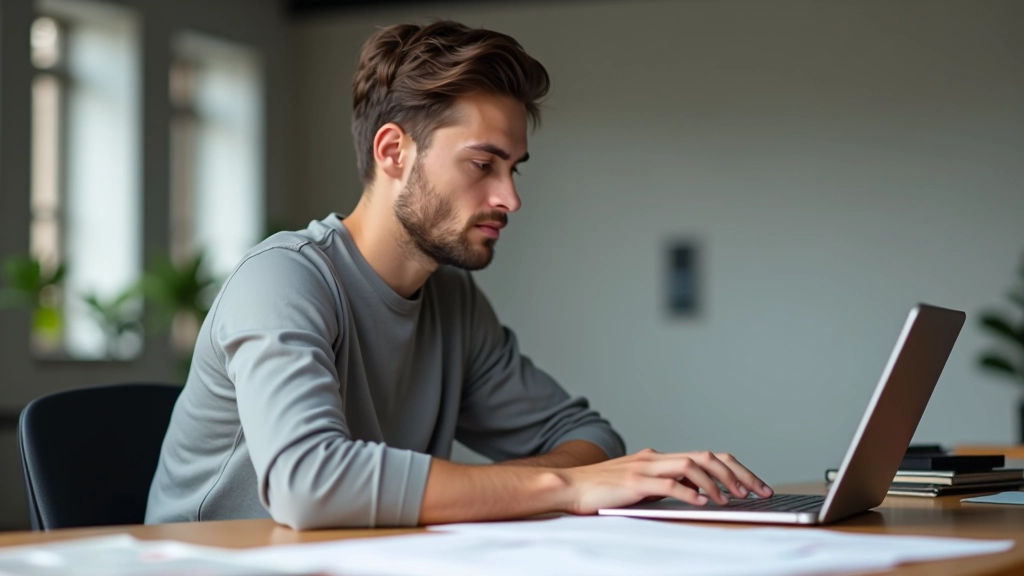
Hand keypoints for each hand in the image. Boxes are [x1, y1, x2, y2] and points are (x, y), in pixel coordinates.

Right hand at [558, 448, 772, 514]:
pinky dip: (689, 492)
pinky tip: (702, 503)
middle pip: (707, 456)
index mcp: (660, 458)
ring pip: (692, 464)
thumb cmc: (600, 490)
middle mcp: (656, 458)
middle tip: (758, 492)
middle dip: (737, 474)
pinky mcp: (634, 482)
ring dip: (716, 483)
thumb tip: (691, 494)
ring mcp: (645, 467)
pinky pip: (668, 484)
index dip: (735, 470)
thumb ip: (662, 485)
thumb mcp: (639, 486)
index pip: (707, 456)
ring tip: (730, 500)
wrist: (568, 486)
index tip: (755, 487)